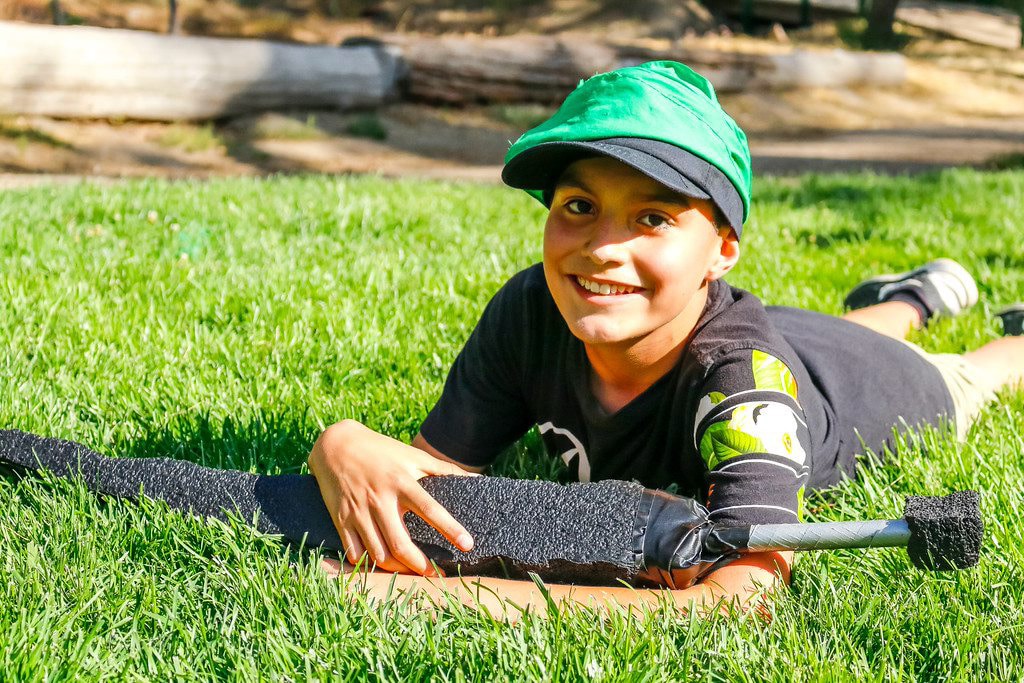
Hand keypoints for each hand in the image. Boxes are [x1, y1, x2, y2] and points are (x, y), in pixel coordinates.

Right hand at [308, 419, 477, 575]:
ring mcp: (359, 512)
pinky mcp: (341, 520)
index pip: (431, 509)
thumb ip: (444, 469)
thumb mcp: (413, 456)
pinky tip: (380, 566)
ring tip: (410, 573)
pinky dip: (367, 564)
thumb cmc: (382, 451)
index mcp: (402, 483)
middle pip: (401, 543)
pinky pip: (354, 553)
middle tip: (434, 574)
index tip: (468, 545)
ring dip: (396, 569)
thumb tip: (476, 480)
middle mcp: (380, 500)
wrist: (336, 445)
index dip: (450, 528)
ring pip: (378, 554)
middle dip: (419, 565)